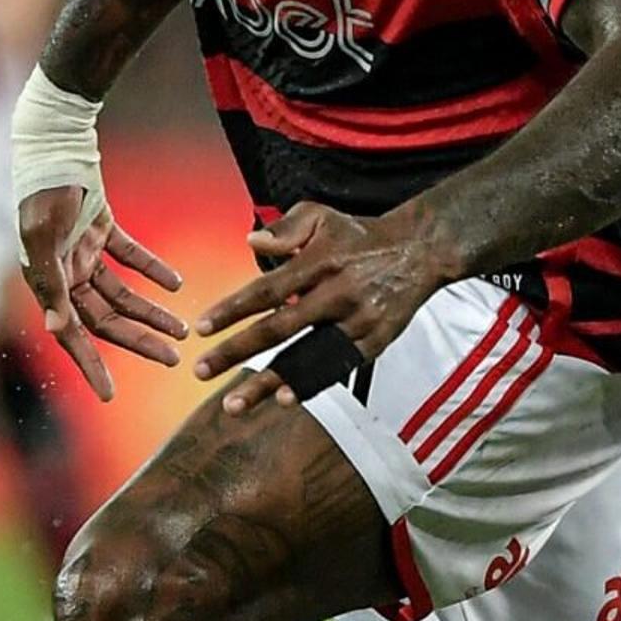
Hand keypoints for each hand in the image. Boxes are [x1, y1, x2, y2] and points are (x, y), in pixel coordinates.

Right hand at [20, 183, 186, 401]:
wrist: (55, 144)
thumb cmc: (45, 191)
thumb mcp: (44, 237)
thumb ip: (52, 282)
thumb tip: (58, 328)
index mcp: (47, 281)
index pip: (74, 333)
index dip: (90, 365)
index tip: (110, 396)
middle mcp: (64, 273)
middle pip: (106, 318)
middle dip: (139, 340)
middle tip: (175, 359)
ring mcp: (82, 252)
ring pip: (122, 294)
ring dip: (152, 311)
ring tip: (184, 328)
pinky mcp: (101, 230)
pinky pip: (130, 258)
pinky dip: (152, 271)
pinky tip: (176, 285)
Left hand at [192, 201, 447, 383]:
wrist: (420, 251)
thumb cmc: (361, 236)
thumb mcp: (323, 216)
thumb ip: (286, 227)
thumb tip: (250, 242)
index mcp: (320, 262)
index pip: (267, 289)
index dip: (232, 310)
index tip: (201, 328)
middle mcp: (337, 293)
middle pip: (279, 329)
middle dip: (237, 352)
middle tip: (202, 371)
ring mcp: (357, 321)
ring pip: (306, 357)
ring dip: (268, 383)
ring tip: (234, 405)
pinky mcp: (374, 340)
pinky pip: (336, 367)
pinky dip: (311, 385)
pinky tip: (284, 400)